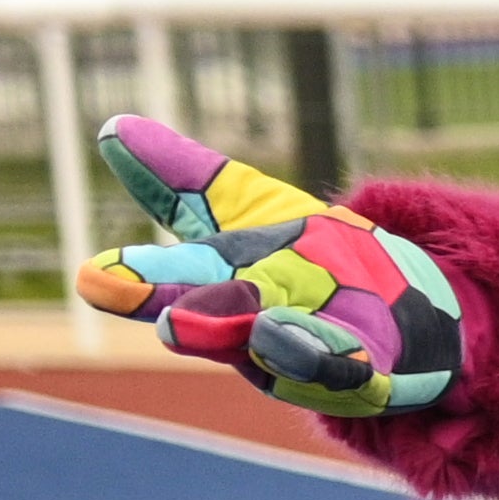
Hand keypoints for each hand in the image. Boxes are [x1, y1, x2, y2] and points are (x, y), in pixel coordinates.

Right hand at [76, 117, 464, 420]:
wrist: (407, 320)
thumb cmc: (310, 263)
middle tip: (142, 308)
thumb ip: (186, 178)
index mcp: (224, 276)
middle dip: (186, 309)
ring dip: (252, 335)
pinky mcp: (364, 374)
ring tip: (227, 327)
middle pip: (219, 307)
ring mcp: (310, 350)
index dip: (137, 275)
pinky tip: (319, 349)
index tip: (91, 277)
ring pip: (278, 344)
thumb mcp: (249, 211)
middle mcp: (258, 320)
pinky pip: (346, 370)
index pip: (177, 269)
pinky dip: (330, 360)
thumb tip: (113, 126)